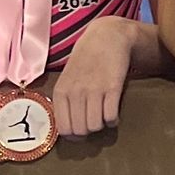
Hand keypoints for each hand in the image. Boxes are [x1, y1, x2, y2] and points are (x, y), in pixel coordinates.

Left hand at [50, 17, 135, 137]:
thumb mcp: (67, 78)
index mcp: (61, 91)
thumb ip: (65, 100)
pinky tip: (113, 112)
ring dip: (101, 126)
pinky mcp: (112, 88)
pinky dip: (113, 120)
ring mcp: (94, 90)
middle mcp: (75, 92)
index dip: (73, 136)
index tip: (80, 132)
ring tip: (103, 117)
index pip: (63, 128)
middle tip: (93, 123)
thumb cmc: (86, 60)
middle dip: (88, 132)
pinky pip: (111, 117)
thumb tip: (67, 127)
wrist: (107, 37)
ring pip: (95, 126)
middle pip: (80, 130)